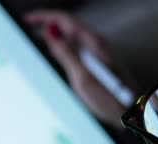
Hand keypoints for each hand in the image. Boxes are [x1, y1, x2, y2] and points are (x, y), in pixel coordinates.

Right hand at [25, 10, 139, 128]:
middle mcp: (96, 44)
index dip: (44, 16)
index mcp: (94, 43)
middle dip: (46, 21)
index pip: (65, 19)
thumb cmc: (110, 99)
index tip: (27, 19)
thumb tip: (51, 33)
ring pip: (71, 34)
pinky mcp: (97, 62)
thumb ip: (66, 54)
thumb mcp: (83, 77)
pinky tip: (55, 49)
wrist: (130, 112)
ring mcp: (97, 52)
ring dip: (53, 32)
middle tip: (28, 26)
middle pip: (68, 24)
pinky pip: (76, 46)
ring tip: (36, 35)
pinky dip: (62, 43)